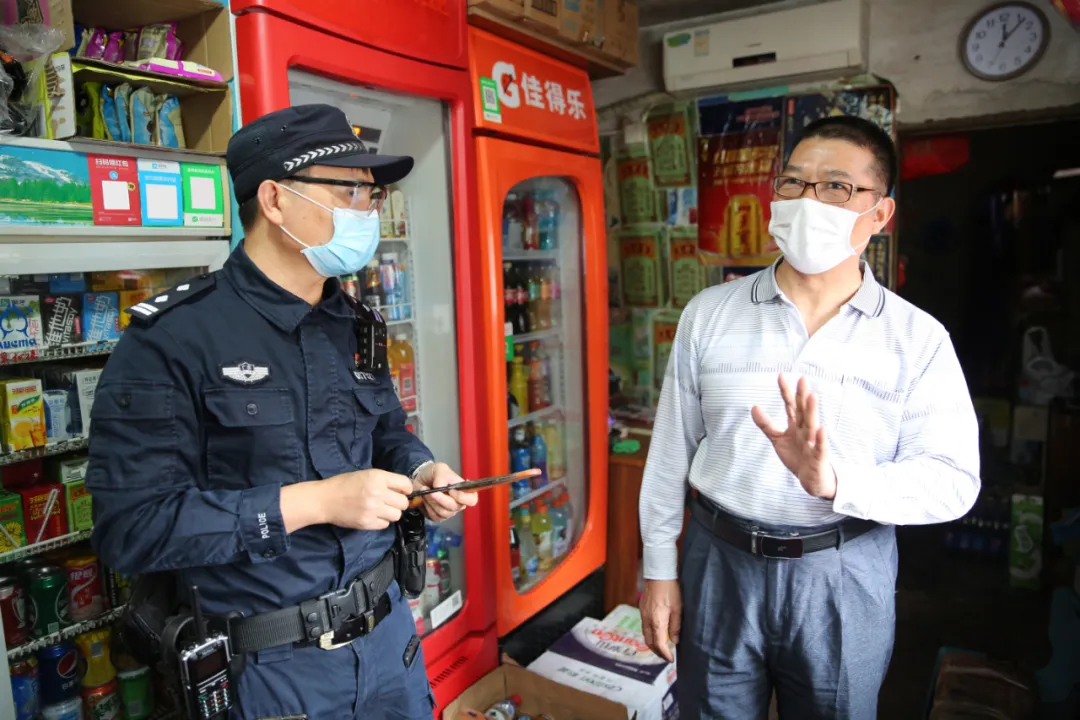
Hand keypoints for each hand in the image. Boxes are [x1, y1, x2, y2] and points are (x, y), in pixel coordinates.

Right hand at [322, 469, 413, 529]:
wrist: (324, 499)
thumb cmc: (344, 484)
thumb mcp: (366, 474)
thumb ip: (385, 481)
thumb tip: (403, 489)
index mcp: (378, 477)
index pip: (405, 484)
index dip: (406, 489)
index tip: (402, 492)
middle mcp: (378, 493)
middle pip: (403, 503)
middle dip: (398, 503)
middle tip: (390, 502)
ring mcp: (373, 509)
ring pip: (396, 515)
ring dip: (391, 513)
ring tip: (380, 509)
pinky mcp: (367, 523)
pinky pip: (385, 524)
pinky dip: (381, 521)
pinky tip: (372, 516)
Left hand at [412, 462, 477, 521]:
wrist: (420, 480)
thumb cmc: (434, 474)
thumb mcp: (439, 469)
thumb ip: (442, 476)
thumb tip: (440, 487)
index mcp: (463, 491)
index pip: (471, 500)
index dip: (462, 498)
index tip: (451, 490)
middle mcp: (458, 503)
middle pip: (454, 507)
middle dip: (441, 499)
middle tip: (431, 491)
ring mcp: (449, 511)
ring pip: (443, 513)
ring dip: (432, 502)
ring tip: (425, 491)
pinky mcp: (438, 516)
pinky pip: (434, 516)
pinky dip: (427, 507)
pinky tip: (425, 499)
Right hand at [640, 579, 680, 662]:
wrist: (658, 574)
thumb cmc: (670, 590)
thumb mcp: (678, 609)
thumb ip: (675, 627)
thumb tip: (674, 641)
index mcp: (657, 622)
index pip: (659, 644)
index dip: (665, 654)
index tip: (671, 659)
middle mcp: (647, 620)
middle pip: (649, 642)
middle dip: (657, 652)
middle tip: (666, 656)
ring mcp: (643, 614)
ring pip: (645, 635)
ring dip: (653, 643)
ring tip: (662, 647)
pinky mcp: (642, 609)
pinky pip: (644, 626)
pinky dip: (650, 634)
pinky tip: (657, 632)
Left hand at [751, 374, 836, 499]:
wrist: (811, 479)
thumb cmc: (797, 456)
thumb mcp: (778, 439)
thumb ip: (766, 424)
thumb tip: (753, 407)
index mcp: (796, 426)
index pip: (790, 406)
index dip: (786, 392)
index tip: (781, 376)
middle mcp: (805, 431)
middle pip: (803, 411)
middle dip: (802, 396)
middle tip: (802, 379)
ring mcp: (812, 442)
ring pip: (811, 425)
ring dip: (812, 411)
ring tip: (811, 396)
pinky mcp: (818, 457)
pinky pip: (820, 447)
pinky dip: (820, 439)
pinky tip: (822, 428)